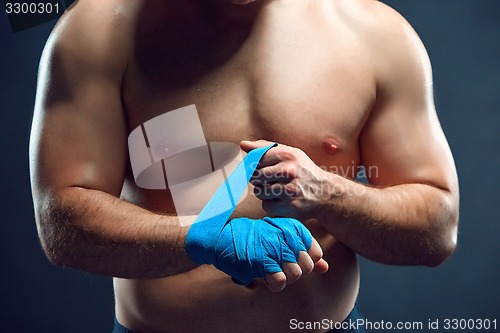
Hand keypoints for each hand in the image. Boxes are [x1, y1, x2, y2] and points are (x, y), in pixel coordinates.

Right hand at [186, 216, 327, 292]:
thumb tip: (325, 267)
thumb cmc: (251, 238)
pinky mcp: (261, 261)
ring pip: (295, 275)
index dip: (305, 260)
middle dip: (295, 271)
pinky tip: (263, 275)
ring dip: (283, 278)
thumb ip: (305, 253)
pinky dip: (272, 283)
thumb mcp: (278, 239)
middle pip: (306, 266)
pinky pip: (280, 282)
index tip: (290, 258)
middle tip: (278, 265)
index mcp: (291, 227)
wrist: (221, 237)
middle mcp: (285, 235)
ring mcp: (273, 248)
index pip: (315, 251)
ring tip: (269, 270)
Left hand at [241, 139, 333, 219]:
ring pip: (259, 191)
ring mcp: (289, 190)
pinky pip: (266, 205)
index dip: (256, 166)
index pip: (256, 159)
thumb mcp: (290, 154)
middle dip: (259, 179)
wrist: (326, 192)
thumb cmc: (303, 171)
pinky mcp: (289, 206)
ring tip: (278, 190)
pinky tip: (282, 201)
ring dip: (265, 193)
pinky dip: (271, 205)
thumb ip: (266, 148)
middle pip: (255, 176)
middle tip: (272, 181)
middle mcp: (289, 171)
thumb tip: (243, 144)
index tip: (263, 169)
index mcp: (288, 155)